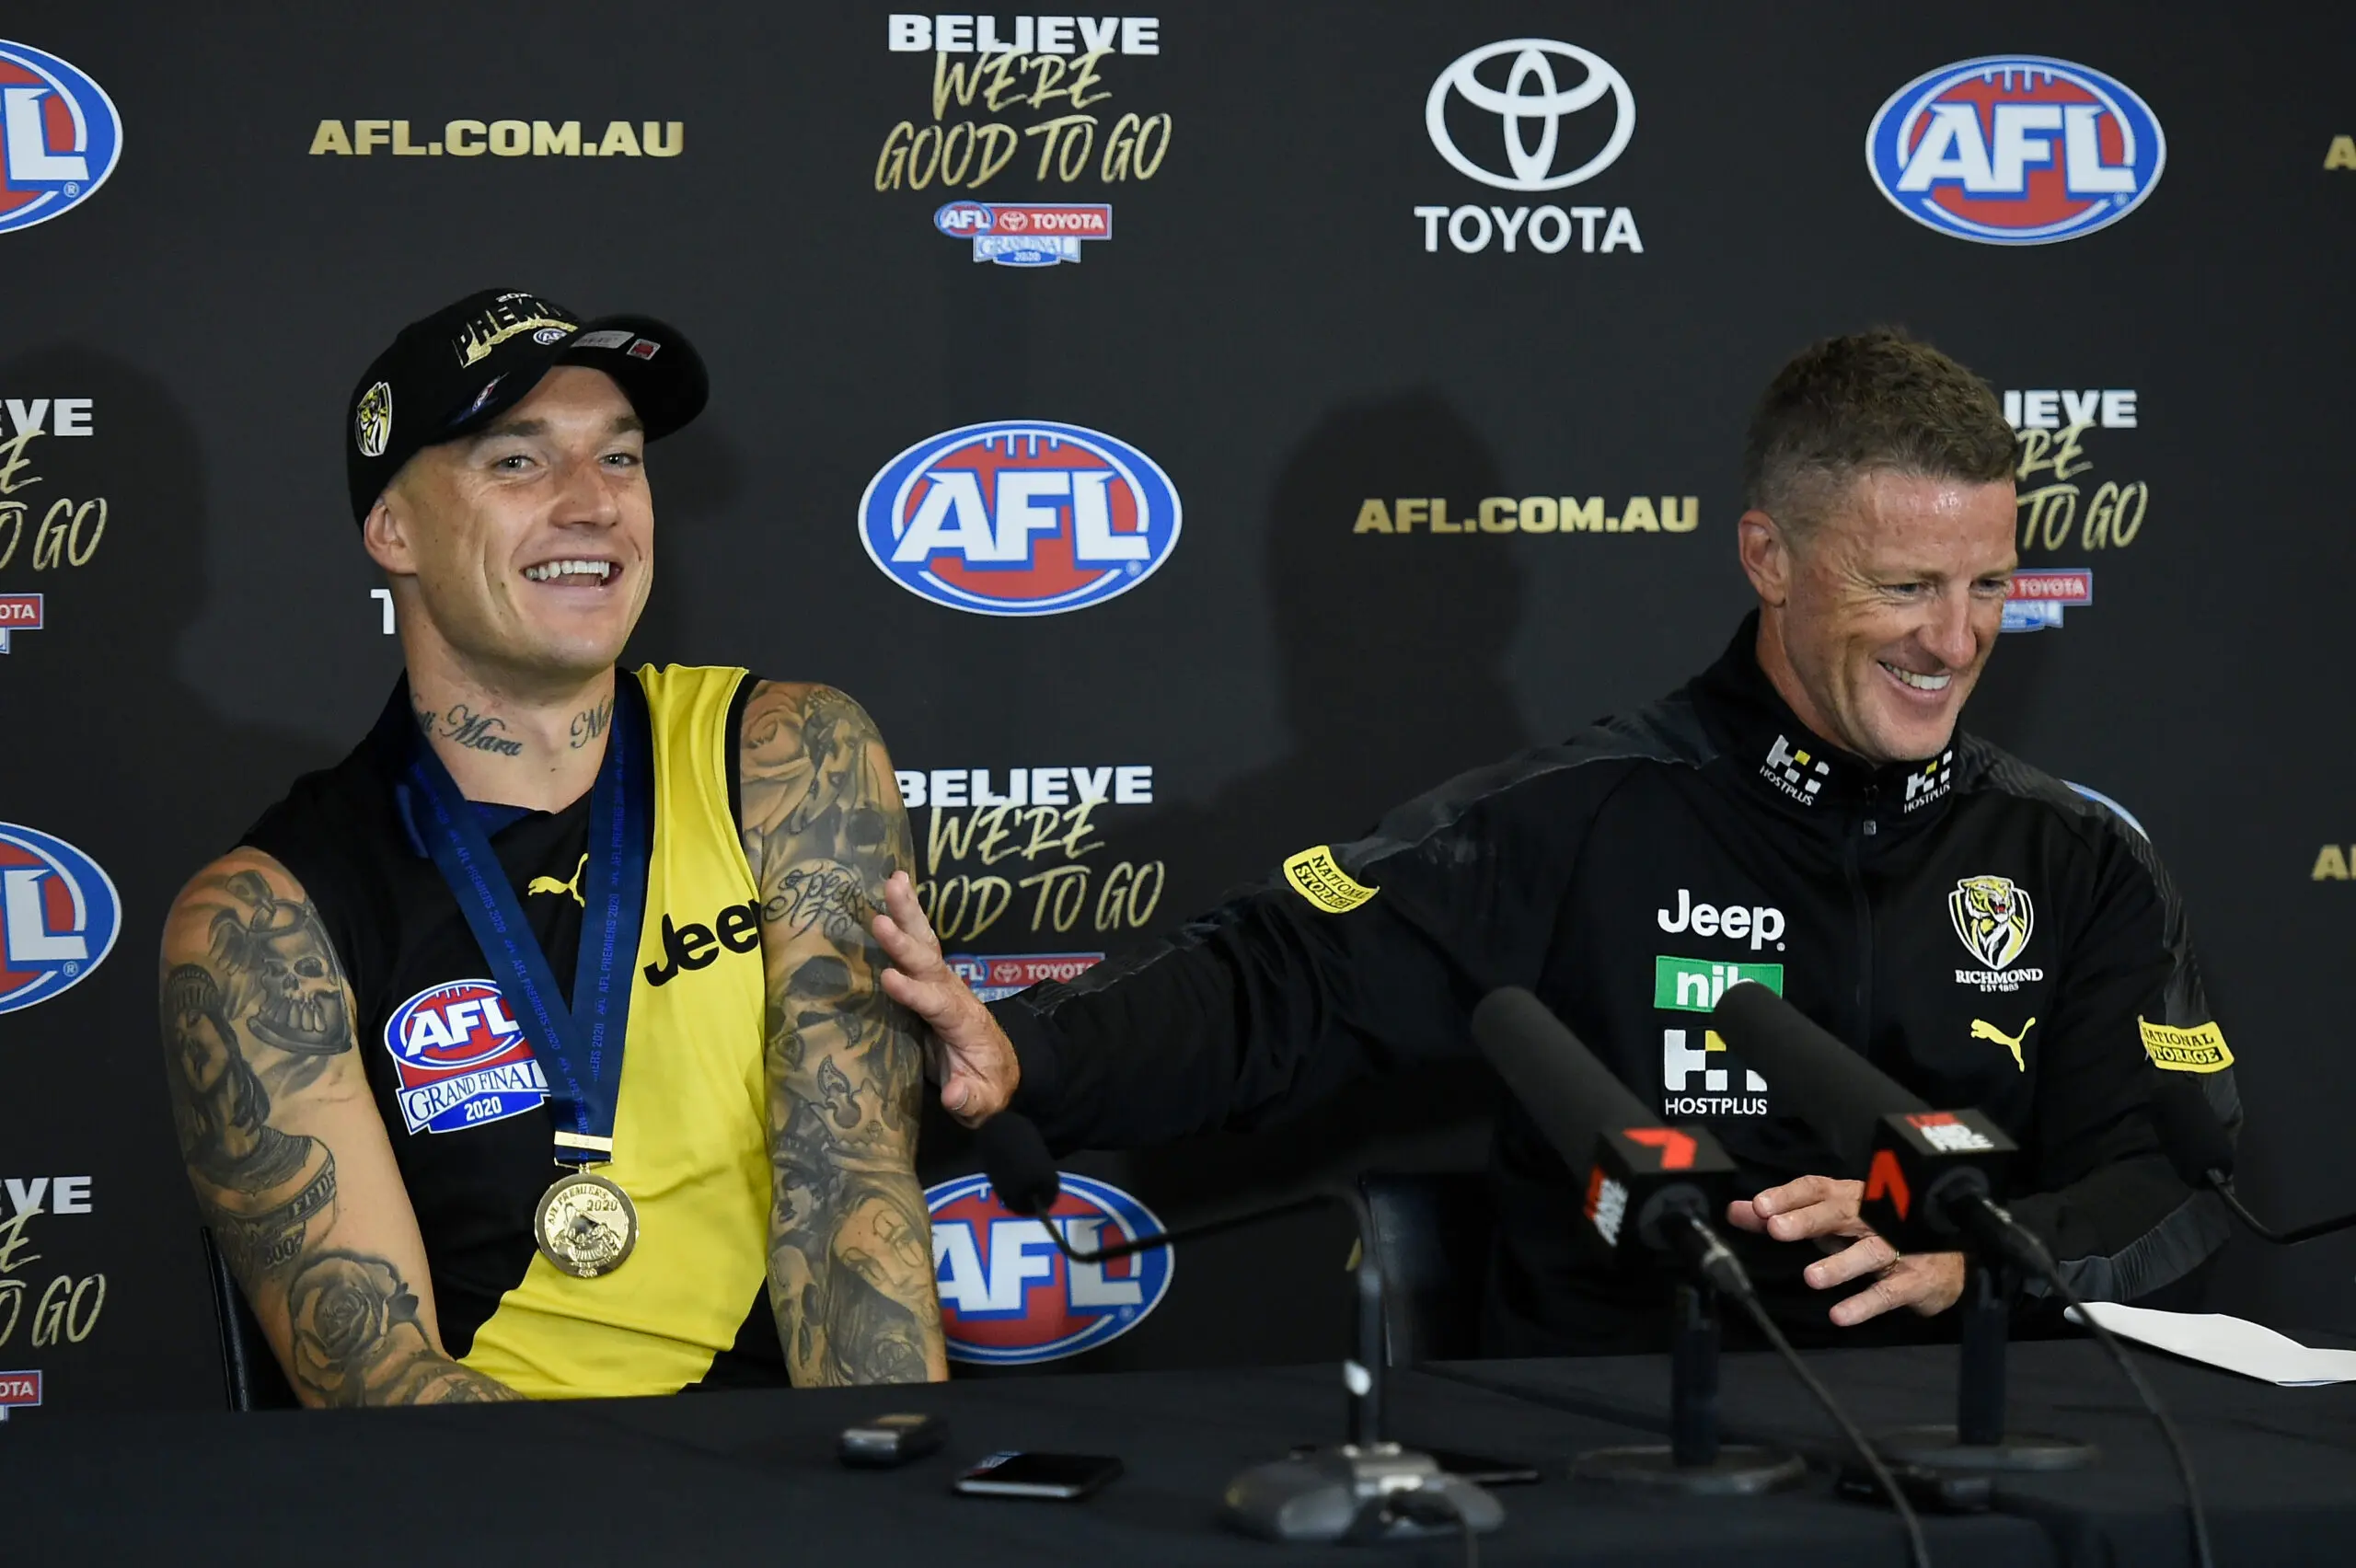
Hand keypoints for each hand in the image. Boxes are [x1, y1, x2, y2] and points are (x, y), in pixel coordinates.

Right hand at [872, 871, 1017, 1125]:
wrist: (1000, 1072)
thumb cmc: (989, 1089)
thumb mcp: (984, 1103)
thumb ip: (971, 1098)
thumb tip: (954, 1095)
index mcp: (964, 1024)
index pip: (938, 1005)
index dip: (915, 993)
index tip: (889, 979)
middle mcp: (954, 996)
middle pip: (930, 963)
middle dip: (905, 942)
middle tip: (882, 917)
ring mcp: (943, 985)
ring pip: (926, 945)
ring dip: (910, 912)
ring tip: (893, 879)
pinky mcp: (931, 983)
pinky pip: (918, 947)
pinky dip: (907, 918)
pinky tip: (891, 890)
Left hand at [1725, 1174, 1966, 1326]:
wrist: (1951, 1257)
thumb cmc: (1878, 1233)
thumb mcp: (1831, 1220)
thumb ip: (1782, 1216)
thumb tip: (1738, 1211)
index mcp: (1852, 1197)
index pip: (1817, 1188)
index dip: (1788, 1195)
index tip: (1759, 1206)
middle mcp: (1875, 1217)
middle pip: (1841, 1213)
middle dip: (1808, 1219)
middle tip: (1776, 1229)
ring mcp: (1899, 1248)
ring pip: (1869, 1252)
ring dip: (1839, 1263)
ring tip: (1811, 1277)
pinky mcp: (1915, 1280)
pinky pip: (1889, 1292)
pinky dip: (1865, 1303)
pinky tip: (1841, 1314)